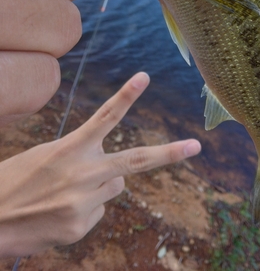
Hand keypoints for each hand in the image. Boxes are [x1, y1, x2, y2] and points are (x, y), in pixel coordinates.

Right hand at [0, 72, 201, 256]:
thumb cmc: (15, 182)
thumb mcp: (46, 157)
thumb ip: (84, 159)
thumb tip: (119, 178)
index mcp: (70, 149)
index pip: (105, 117)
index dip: (127, 95)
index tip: (145, 76)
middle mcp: (83, 174)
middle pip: (136, 160)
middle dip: (169, 153)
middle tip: (197, 145)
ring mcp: (84, 203)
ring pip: (114, 186)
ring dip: (99, 186)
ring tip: (64, 192)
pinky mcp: (80, 227)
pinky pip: (98, 212)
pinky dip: (84, 210)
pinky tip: (59, 212)